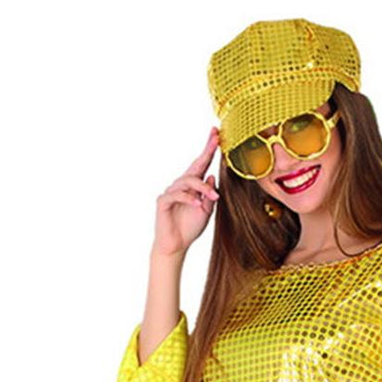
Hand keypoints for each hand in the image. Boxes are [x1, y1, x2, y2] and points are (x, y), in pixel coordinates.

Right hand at [152, 127, 221, 258]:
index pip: (202, 165)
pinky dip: (189, 198)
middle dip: (206, 152)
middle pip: (195, 165)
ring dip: (202, 188)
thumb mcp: (206, 212)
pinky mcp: (163, 201)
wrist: (176, 245)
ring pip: (188, 181)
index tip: (217, 136)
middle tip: (216, 140)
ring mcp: (172, 192)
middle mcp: (182, 185)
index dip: (209, 150)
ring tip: (213, 197)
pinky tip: (197, 204)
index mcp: (193, 187)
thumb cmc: (190, 228)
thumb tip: (212, 177)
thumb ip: (209, 196)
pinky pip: (177, 195)